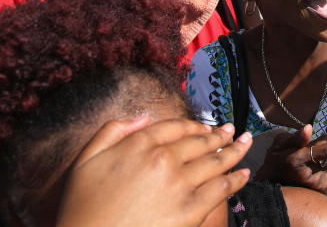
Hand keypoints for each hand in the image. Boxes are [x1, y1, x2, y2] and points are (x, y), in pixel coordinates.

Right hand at [58, 118, 250, 226]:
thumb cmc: (82, 209)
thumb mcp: (85, 160)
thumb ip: (112, 131)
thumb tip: (143, 116)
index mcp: (140, 144)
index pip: (176, 127)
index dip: (194, 125)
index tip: (205, 126)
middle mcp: (163, 159)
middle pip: (200, 141)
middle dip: (220, 134)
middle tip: (232, 130)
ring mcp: (180, 184)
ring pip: (216, 161)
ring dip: (235, 150)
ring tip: (245, 143)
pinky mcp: (190, 210)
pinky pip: (221, 189)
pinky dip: (236, 179)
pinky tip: (244, 173)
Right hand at [254, 123, 326, 192]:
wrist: (272, 186)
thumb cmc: (276, 160)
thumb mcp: (279, 144)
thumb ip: (295, 137)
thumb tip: (309, 127)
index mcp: (298, 159)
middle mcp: (310, 173)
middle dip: (324, 143)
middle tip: (307, 147)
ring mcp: (317, 183)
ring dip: (324, 157)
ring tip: (307, 161)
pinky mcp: (322, 189)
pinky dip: (325, 166)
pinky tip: (311, 169)